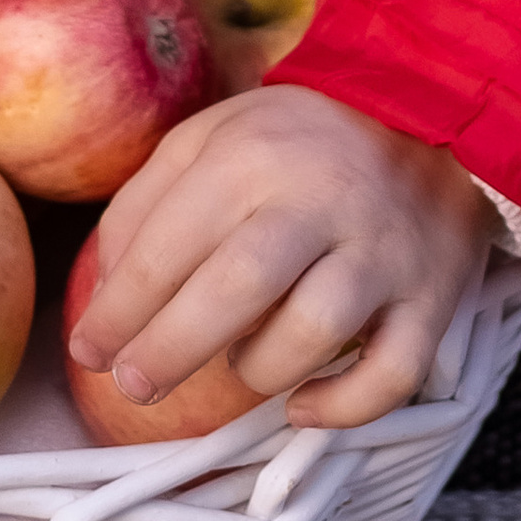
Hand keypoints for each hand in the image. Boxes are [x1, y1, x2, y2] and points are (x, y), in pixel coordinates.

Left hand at [67, 83, 494, 430]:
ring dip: (259, 368)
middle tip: (135, 386)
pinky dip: (344, 406)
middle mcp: (319, 200)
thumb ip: (148, 203)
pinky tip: (302, 406)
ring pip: (314, 331)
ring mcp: (381, 253)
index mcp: (252, 155)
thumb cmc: (296, 143)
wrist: (430, 114)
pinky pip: (393, 373)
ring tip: (237, 366)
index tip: (89, 352)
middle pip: (236, 289)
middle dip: (170, 350)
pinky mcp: (431, 297)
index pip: (168, 247)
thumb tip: (108, 291)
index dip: (117, 311)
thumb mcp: (211, 137)